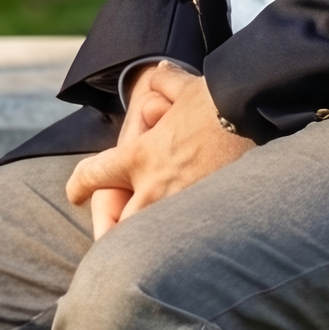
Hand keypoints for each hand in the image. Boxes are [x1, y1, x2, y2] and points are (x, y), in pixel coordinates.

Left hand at [66, 65, 252, 236]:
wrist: (253, 117)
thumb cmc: (218, 101)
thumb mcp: (186, 88)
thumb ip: (166, 82)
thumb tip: (159, 70)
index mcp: (141, 156)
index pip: (94, 175)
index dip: (78, 185)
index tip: (75, 194)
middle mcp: (154, 187)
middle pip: (117, 227)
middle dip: (111, 237)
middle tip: (110, 241)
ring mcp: (181, 205)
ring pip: (150, 243)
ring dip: (145, 247)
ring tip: (145, 259)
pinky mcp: (210, 216)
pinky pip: (186, 241)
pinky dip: (182, 246)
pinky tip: (187, 253)